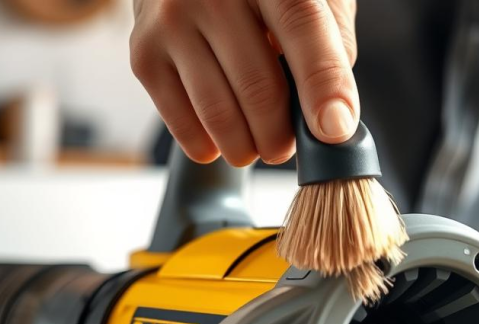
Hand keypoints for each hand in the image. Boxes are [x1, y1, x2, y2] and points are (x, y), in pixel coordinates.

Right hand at [131, 0, 358, 165]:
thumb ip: (333, 44)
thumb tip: (331, 114)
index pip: (302, 30)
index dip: (323, 86)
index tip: (334, 131)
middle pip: (259, 86)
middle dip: (282, 135)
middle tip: (289, 146)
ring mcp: (172, 20)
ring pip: (219, 113)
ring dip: (247, 147)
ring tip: (261, 145)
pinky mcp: (144, 51)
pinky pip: (181, 122)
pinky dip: (209, 145)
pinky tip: (225, 139)